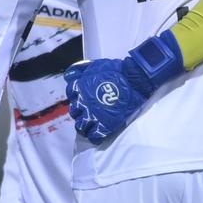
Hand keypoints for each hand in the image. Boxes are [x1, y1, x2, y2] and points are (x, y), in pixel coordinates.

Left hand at [63, 34, 184, 142]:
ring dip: (84, 126)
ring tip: (89, 126)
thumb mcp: (94, 66)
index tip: (81, 99)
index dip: (76, 97)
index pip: (71, 95)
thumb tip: (69, 75)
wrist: (134, 80)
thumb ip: (80, 70)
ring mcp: (94, 114)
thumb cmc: (116, 70)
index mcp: (81, 88)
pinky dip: (94, 136)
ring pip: (81, 126)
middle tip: (86, 113)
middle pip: (75, 112)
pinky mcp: (105, 124)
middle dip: (79, 113)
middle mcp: (84, 102)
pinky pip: (94, 135)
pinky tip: (96, 135)